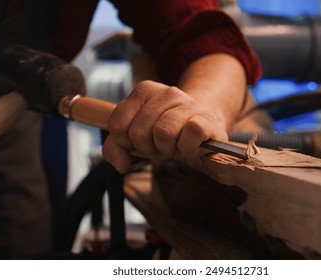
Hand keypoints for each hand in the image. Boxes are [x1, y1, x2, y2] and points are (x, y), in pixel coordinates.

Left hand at [102, 80, 227, 172]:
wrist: (203, 127)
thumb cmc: (165, 132)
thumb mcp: (135, 138)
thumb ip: (115, 148)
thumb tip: (122, 165)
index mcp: (144, 91)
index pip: (117, 125)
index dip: (126, 142)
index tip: (141, 139)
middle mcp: (166, 92)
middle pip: (138, 133)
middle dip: (147, 147)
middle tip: (160, 144)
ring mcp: (187, 103)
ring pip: (163, 133)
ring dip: (167, 148)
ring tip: (175, 144)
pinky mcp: (205, 119)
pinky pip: (190, 134)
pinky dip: (187, 148)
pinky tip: (189, 146)